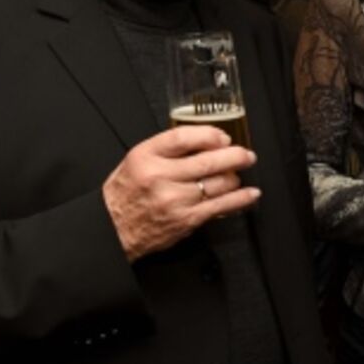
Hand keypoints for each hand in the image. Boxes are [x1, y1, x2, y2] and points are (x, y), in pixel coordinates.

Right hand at [104, 125, 259, 261]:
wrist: (113, 229)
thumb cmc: (127, 193)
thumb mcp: (137, 160)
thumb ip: (167, 149)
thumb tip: (207, 140)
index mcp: (146, 157)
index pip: (183, 137)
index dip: (210, 134)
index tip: (223, 137)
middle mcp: (160, 177)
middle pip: (207, 161)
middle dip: (235, 156)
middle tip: (246, 154)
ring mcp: (175, 200)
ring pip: (218, 183)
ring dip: (235, 177)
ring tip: (238, 174)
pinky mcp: (186, 220)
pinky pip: (221, 206)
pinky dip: (241, 199)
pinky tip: (250, 193)